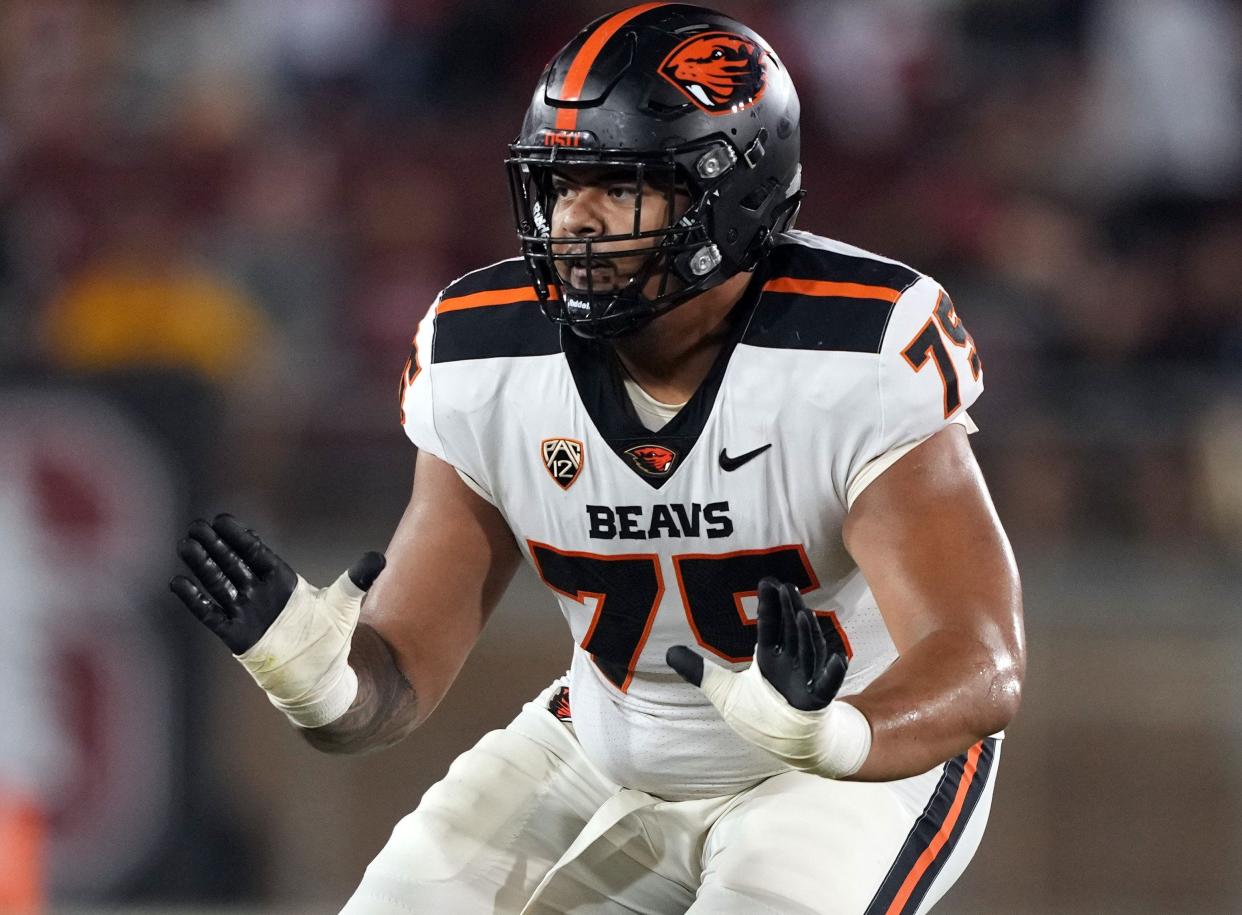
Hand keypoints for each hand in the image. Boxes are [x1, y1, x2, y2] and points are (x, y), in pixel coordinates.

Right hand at [170, 514, 384, 654]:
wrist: (320, 678)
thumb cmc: (331, 640)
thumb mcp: (344, 605)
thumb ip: (357, 579)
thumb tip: (379, 557)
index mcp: (283, 582)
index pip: (256, 554)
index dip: (238, 537)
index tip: (222, 519)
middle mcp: (261, 595)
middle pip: (233, 565)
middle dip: (214, 546)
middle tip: (195, 525)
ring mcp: (247, 615)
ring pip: (219, 584)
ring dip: (202, 566)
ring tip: (185, 545)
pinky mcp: (237, 637)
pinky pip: (211, 615)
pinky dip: (195, 600)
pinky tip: (178, 582)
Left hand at [667, 577, 845, 709]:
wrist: (790, 742)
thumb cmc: (761, 711)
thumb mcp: (723, 691)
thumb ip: (699, 671)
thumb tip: (667, 652)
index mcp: (768, 658)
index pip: (769, 627)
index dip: (769, 606)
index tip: (768, 581)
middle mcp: (789, 664)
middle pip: (790, 633)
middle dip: (789, 610)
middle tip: (788, 586)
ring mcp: (804, 681)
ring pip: (808, 653)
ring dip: (807, 635)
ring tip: (804, 614)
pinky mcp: (816, 702)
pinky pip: (827, 687)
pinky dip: (832, 674)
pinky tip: (838, 659)